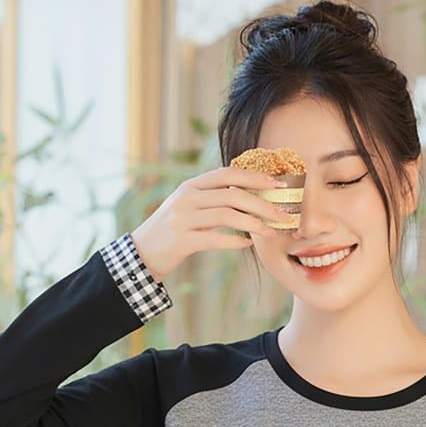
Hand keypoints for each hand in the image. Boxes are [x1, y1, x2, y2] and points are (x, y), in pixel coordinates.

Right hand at [130, 164, 282, 280]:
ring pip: (225, 216)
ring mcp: (183, 219)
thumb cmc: (172, 231)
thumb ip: (212, 199)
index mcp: (191, 186)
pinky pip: (214, 239)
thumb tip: (247, 196)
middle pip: (231, 195)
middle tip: (283, 214)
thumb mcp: (188, 207)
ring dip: (252, 223)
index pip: (227, 174)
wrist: (142, 252)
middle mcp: (187, 198)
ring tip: (270, 231)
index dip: (254, 177)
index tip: (277, 184)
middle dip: (261, 203)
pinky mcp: (182, 241)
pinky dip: (233, 242)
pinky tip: (246, 244)